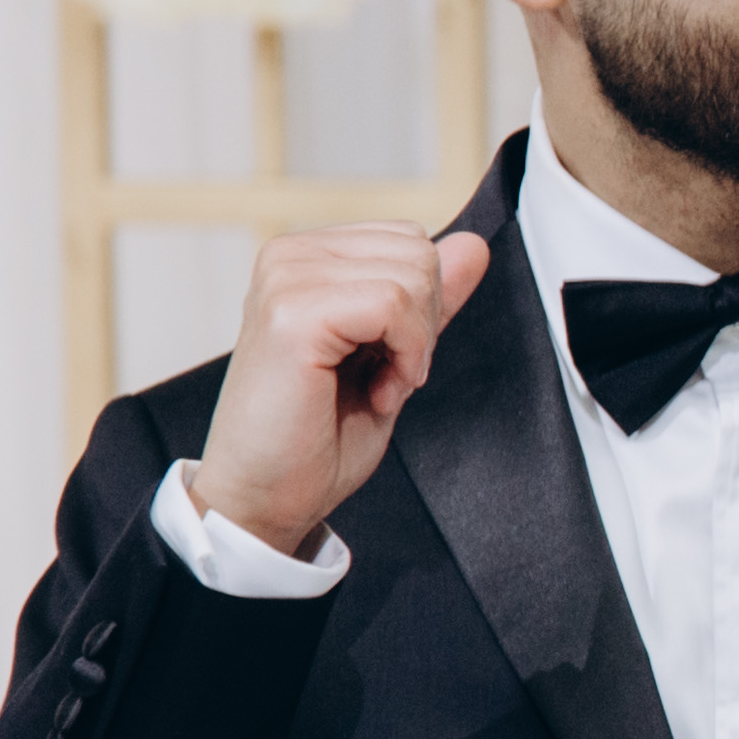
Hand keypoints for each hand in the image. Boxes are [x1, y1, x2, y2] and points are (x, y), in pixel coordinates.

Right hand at [184, 224, 491, 558]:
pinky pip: (394, 304)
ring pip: (413, 275)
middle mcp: (289, 257)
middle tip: (380, 378)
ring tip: (371, 387)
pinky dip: (405, 357)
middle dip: (422, 325)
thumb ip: (429, 300)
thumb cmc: (315, 439)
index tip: (386, 362)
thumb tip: (473, 245)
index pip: (412, 241)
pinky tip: (376, 392)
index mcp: (307, 259)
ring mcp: (285, 279)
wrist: (265, 497)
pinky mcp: (292, 312)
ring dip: (413, 346)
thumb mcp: (393, 356)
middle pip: (419, 252)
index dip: (422, 310)